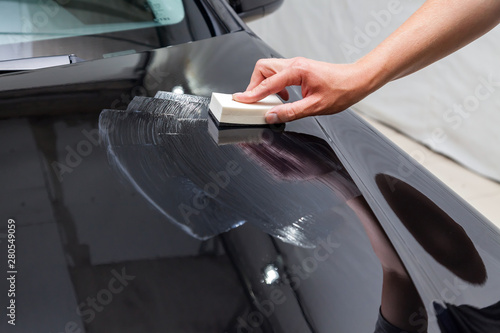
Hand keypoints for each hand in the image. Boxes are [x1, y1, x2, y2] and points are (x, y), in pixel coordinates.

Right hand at [233, 57, 375, 123]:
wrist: (357, 81)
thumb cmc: (342, 90)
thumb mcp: (315, 107)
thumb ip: (290, 112)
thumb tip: (271, 116)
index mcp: (297, 71)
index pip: (267, 83)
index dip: (251, 94)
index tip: (240, 100)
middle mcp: (294, 64)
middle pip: (262, 69)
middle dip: (254, 85)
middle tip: (253, 102)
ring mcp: (296, 65)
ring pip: (269, 70)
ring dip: (264, 85)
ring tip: (268, 102)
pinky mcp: (299, 69)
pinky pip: (278, 74)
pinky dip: (274, 85)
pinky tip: (283, 98)